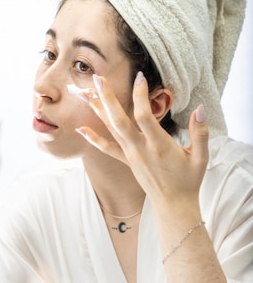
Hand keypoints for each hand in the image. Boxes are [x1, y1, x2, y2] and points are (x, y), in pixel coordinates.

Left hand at [76, 72, 208, 211]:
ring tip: (86, 92)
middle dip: (107, 98)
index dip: (140, 95)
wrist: (174, 205)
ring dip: (98, 110)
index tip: (140, 77)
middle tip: (97, 79)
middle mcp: (140, 148)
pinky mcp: (126, 160)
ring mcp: (131, 154)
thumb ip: (201, 132)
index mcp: (159, 145)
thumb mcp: (201, 157)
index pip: (144, 116)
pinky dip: (93, 138)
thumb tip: (201, 108)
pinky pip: (107, 148)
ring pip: (111, 129)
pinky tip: (80, 129)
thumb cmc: (189, 180)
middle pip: (119, 120)